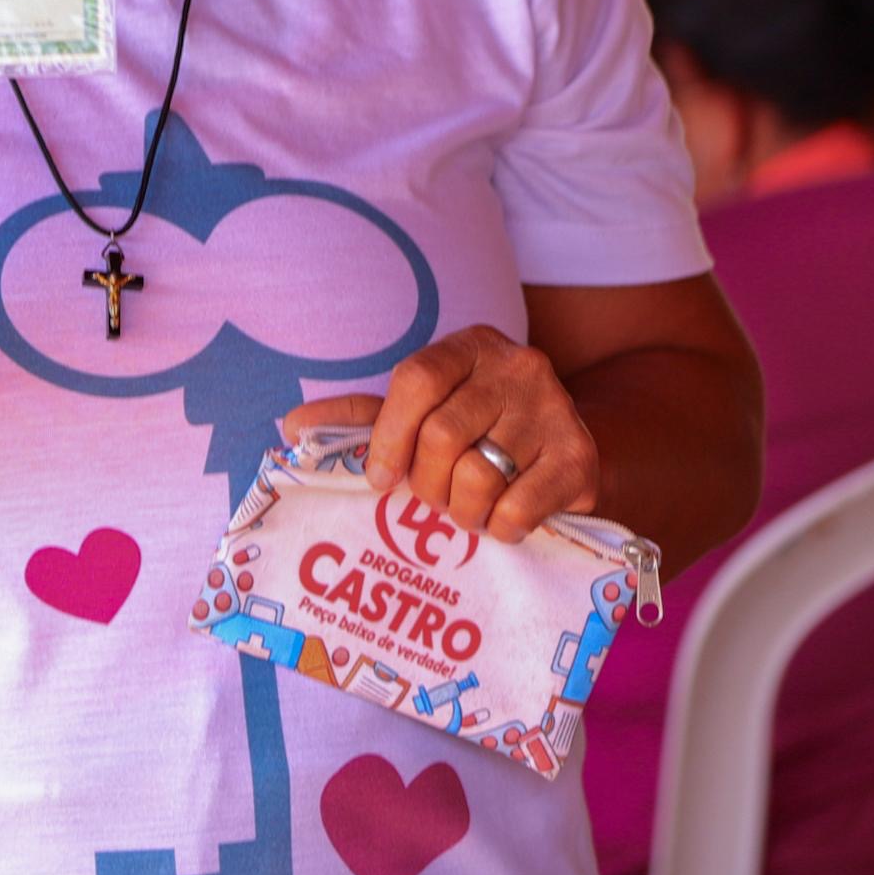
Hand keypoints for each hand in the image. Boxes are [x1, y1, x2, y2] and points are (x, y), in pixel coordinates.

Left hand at [287, 324, 598, 542]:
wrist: (565, 449)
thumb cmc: (477, 429)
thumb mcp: (420, 410)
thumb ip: (359, 415)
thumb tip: (293, 428)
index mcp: (470, 346)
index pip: (416, 380)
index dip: (388, 435)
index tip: (378, 477)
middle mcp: (519, 368)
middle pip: (443, 435)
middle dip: (424, 483)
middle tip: (430, 497)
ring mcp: (556, 411)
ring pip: (479, 477)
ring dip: (460, 510)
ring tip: (464, 509)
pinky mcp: (580, 460)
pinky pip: (518, 509)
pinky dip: (498, 528)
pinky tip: (499, 519)